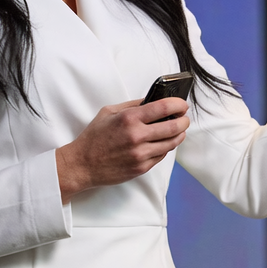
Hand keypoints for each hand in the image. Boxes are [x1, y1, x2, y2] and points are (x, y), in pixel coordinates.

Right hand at [55, 97, 190, 201]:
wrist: (82, 165)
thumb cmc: (94, 138)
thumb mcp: (109, 113)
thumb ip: (132, 105)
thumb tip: (153, 100)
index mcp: (129, 119)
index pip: (164, 108)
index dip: (178, 105)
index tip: (182, 105)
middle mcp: (137, 136)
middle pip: (174, 127)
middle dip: (184, 121)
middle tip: (184, 118)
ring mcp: (140, 154)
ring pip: (172, 143)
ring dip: (179, 135)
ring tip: (179, 130)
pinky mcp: (142, 167)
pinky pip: (162, 155)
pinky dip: (166, 147)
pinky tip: (164, 142)